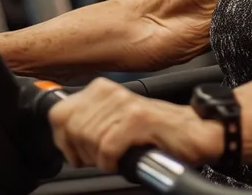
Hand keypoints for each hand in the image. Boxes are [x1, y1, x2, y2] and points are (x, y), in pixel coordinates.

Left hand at [47, 77, 223, 172]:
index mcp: (100, 90)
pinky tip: (121, 161)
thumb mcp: (115, 121)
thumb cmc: (156, 132)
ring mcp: (126, 104)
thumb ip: (89, 122)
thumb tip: (62, 135)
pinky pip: (108, 147)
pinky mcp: (140, 119)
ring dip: (99, 158)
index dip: (63, 140)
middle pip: (72, 129)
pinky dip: (111, 161)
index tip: (75, 152)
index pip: (58, 113)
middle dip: (82, 152)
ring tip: (114, 158)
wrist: (194, 133)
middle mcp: (111, 92)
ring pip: (89, 138)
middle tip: (99, 159)